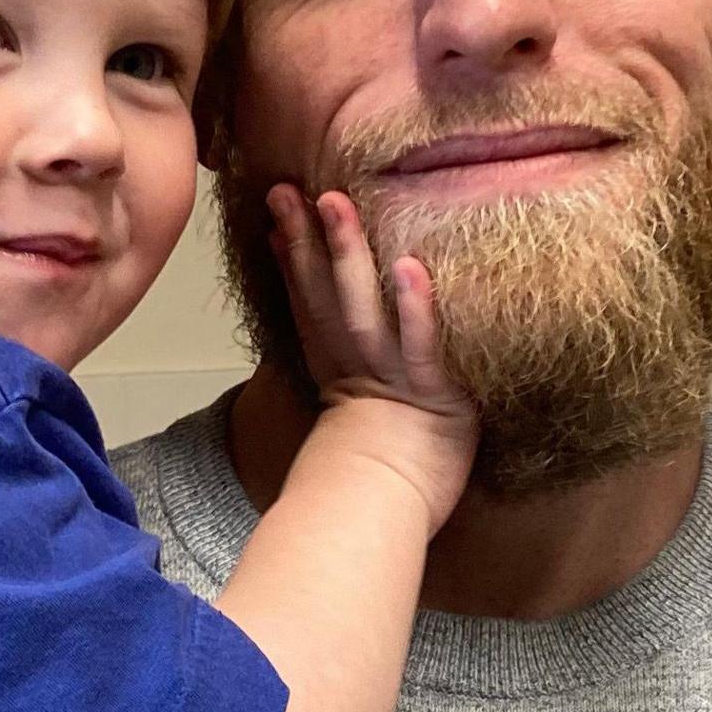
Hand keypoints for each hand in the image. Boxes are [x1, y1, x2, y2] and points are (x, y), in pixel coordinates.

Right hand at [267, 184, 474, 529]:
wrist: (395, 519)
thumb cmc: (384, 469)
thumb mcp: (362, 411)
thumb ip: (350, 367)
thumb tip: (342, 334)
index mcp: (341, 366)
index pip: (309, 301)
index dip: (293, 254)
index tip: (277, 208)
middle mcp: (360, 363)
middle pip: (328, 295)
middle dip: (311, 241)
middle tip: (291, 191)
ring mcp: (393, 375)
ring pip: (364, 307)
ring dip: (349, 256)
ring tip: (337, 206)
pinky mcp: (434, 392)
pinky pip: (422, 345)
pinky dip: (414, 308)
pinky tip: (408, 270)